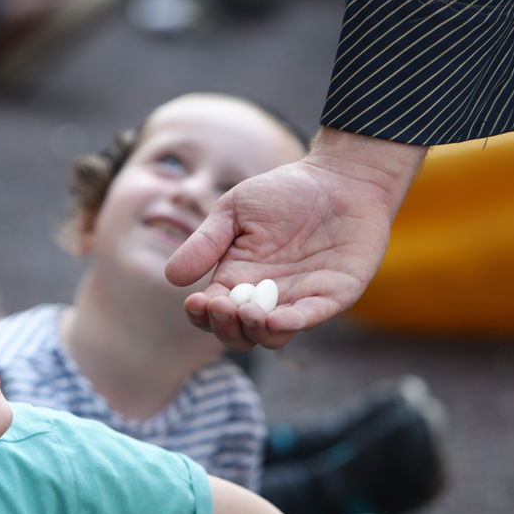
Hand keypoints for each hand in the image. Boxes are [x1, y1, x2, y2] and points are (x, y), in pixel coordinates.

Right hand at [165, 128, 425, 349]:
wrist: (340, 178)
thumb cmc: (284, 191)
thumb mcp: (235, 210)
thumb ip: (206, 241)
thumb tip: (173, 278)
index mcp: (238, 278)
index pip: (213, 313)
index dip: (202, 316)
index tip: (196, 301)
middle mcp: (266, 296)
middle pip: (240, 334)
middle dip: (225, 328)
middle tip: (221, 305)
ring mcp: (300, 298)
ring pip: (272, 336)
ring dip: (255, 332)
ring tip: (248, 312)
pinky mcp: (333, 295)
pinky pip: (310, 318)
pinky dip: (291, 324)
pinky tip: (275, 318)